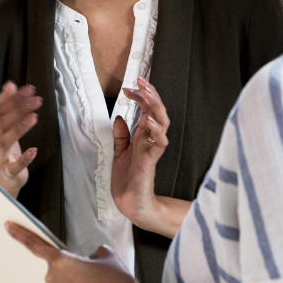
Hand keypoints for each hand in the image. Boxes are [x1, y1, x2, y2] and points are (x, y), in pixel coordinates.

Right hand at [0, 82, 41, 197]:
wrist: (0, 179)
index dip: (13, 99)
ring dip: (19, 129)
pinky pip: (14, 166)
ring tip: (33, 117)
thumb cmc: (2, 149)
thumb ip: (4, 105)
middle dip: (19, 110)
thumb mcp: (1, 127)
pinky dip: (24, 159)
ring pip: (4, 142)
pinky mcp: (8, 172)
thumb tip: (10, 85)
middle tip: (35, 100)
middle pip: (1, 124)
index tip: (28, 90)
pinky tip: (33, 150)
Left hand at [7, 221, 196, 282]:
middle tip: (92, 274)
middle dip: (70, 268)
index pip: (35, 245)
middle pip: (56, 268)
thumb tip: (92, 257)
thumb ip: (93, 252)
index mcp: (61, 262)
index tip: (7, 227)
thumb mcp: (107, 256)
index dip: (20, 234)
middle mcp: (53, 280)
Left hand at [111, 78, 187, 236]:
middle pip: (156, 111)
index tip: (127, 87)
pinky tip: (151, 122)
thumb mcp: (120, 152)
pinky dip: (156, 132)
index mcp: (142, 136)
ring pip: (162, 123)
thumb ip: (121, 135)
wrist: (130, 202)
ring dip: (156, 108)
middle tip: (141, 80)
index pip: (146, 110)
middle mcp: (150, 139)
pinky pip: (159, 144)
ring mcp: (152, 149)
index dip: (139, 97)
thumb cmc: (127, 178)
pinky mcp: (151, 161)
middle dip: (150, 94)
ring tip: (148, 93)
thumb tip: (120, 116)